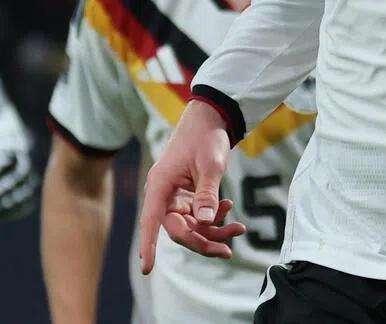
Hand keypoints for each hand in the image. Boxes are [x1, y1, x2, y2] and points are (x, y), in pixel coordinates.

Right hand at [137, 100, 245, 273]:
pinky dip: (214, 216)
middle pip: (178, 229)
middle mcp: (164, 193)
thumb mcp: (211, 164)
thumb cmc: (207, 136)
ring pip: (190, 225)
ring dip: (213, 231)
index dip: (148, 245)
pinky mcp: (187, 195)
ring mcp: (176, 195)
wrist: (212, 117)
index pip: (151, 221)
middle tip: (228, 250)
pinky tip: (229, 209)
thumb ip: (207, 193)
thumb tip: (205, 222)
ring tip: (238, 230)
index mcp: (161, 184)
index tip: (146, 268)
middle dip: (203, 240)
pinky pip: (197, 215)